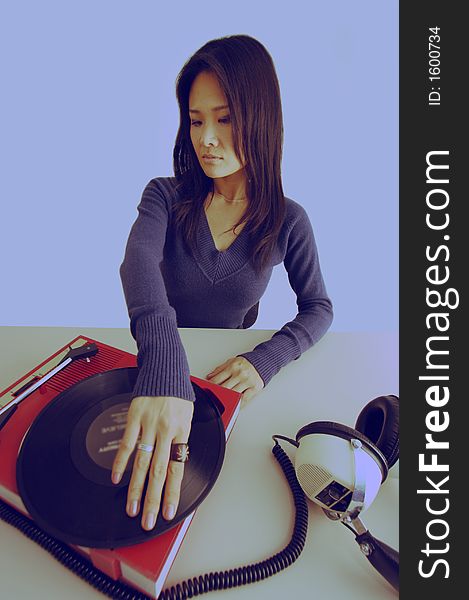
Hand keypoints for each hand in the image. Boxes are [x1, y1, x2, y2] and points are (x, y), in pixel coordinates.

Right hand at [111, 395, 193, 529]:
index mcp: (182, 431)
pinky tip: (117, 477)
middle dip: (153, 499)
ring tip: (131, 507)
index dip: (172, 492)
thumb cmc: (178, 394)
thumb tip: (176, 464)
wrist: (165, 369)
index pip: (177, 468)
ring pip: (142, 461)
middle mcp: (166, 429)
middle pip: (159, 471)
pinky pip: (127, 443)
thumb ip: (180, 440)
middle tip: (148, 520)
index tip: (168, 511)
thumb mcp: (188, 416)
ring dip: (136, 487)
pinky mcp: (135, 417)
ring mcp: (149, 424)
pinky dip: (121, 461)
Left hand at [206, 356, 263, 404]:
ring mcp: (247, 382)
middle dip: (217, 394)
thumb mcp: (231, 362)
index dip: (211, 386)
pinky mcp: (255, 388)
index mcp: (233, 367)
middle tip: (213, 399)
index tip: (208, 390)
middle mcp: (240, 374)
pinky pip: (245, 399)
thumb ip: (220, 369)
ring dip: (227, 400)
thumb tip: (209, 376)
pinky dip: (239, 404)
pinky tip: (234, 406)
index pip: (218, 379)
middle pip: (225, 387)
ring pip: (234, 394)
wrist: (263, 361)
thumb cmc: (246, 363)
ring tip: (222, 403)